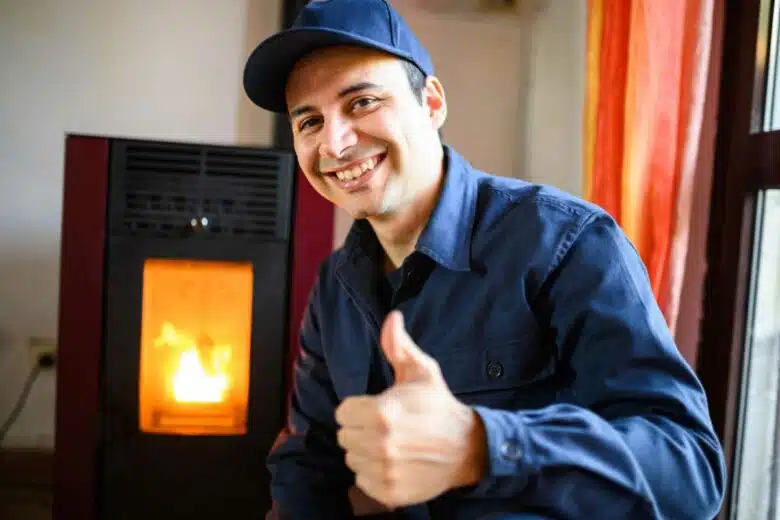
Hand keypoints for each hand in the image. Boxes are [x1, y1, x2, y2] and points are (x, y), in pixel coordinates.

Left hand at [335, 311, 486, 508]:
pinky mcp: (389, 492)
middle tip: (385, 426)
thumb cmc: (439, 407)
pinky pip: (362, 481)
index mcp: (382, 413)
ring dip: (365, 452)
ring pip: (352, 459)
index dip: (358, 408)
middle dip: (361, 429)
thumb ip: (398, 346)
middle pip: (345, 436)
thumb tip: (391, 317)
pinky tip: (393, 463)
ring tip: (390, 444)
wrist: (466, 448)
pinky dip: (373, 474)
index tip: (377, 408)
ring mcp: (385, 471)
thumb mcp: (422, 371)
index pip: (343, 412)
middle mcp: (380, 444)